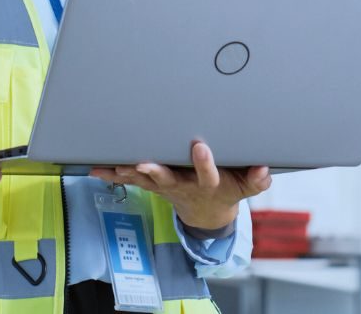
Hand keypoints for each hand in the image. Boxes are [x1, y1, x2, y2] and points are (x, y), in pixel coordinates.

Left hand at [92, 141, 271, 231]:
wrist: (207, 213)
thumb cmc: (227, 190)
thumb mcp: (245, 187)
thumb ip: (256, 180)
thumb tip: (264, 170)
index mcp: (208, 185)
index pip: (208, 175)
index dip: (204, 163)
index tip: (201, 147)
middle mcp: (184, 187)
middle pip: (169, 181)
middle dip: (157, 172)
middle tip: (144, 164)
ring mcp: (166, 188)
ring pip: (146, 181)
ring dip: (129, 174)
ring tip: (114, 166)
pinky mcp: (153, 186)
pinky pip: (131, 181)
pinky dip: (113, 176)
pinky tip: (96, 169)